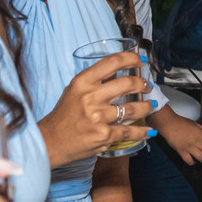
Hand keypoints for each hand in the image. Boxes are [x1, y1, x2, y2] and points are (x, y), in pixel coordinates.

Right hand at [38, 52, 152, 166]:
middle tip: (147, 86)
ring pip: (132, 108)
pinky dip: (142, 131)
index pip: (112, 62)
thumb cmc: (64, 116)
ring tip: (151, 105)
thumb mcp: (74, 91)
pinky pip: (129, 131)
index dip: (131, 59)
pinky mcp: (104, 135)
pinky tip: (149, 130)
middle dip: (142, 84)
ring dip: (146, 106)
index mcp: (83, 82)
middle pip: (127, 83)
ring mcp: (98, 117)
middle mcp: (90, 97)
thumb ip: (96, 81)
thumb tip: (119, 70)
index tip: (142, 60)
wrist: (51, 142)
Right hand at [151, 107, 201, 164]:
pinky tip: (193, 161)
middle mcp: (197, 141)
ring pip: (201, 158)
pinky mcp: (182, 151)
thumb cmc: (181, 122)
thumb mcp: (195, 124)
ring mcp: (189, 147)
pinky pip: (189, 161)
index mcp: (201, 133)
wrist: (169, 124)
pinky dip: (192, 163)